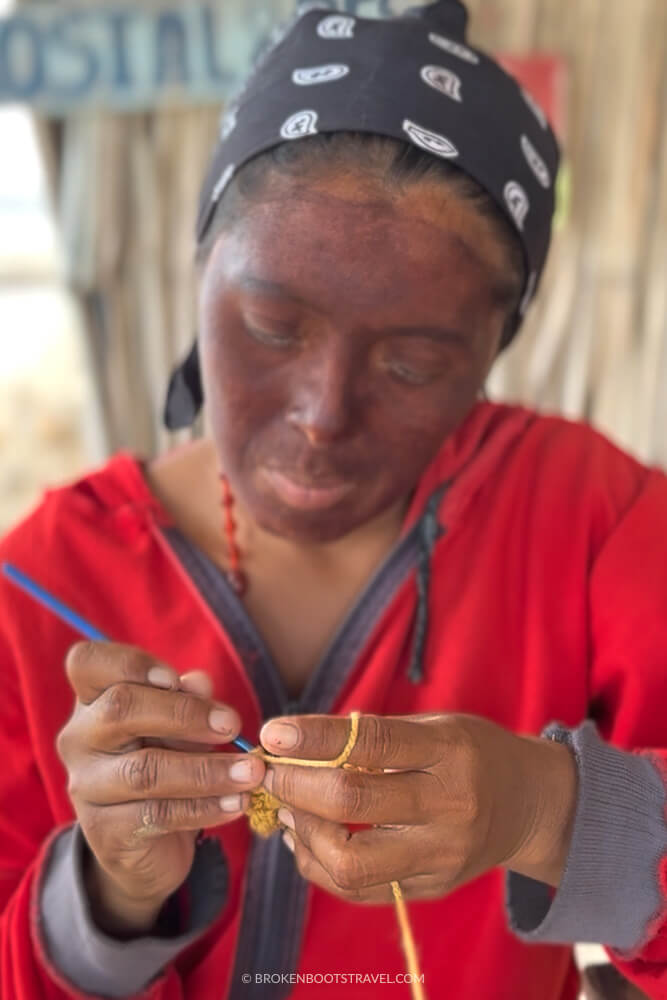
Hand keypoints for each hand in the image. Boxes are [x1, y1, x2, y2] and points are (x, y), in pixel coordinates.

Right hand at [57, 641, 265, 932]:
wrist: (147, 843)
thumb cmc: (165, 761)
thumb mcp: (178, 727)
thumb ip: (187, 701)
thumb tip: (200, 681)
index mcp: (93, 699)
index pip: (89, 663)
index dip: (131, 663)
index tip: (175, 678)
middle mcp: (80, 738)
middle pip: (121, 708)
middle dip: (184, 714)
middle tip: (233, 724)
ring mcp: (86, 786)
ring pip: (144, 770)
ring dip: (207, 770)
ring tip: (250, 772)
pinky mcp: (104, 831)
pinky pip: (157, 814)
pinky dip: (204, 808)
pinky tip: (237, 803)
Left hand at [258, 712, 576, 904]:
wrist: (530, 804)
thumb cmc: (472, 753)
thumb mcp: (435, 726)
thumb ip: (374, 736)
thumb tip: (295, 743)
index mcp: (451, 752)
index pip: (372, 744)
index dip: (316, 739)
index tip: (274, 732)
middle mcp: (450, 806)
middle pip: (353, 804)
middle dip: (296, 786)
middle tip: (272, 772)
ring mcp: (441, 856)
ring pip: (350, 863)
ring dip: (303, 833)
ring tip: (287, 806)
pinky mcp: (431, 889)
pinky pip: (359, 889)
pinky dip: (318, 862)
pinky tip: (307, 834)